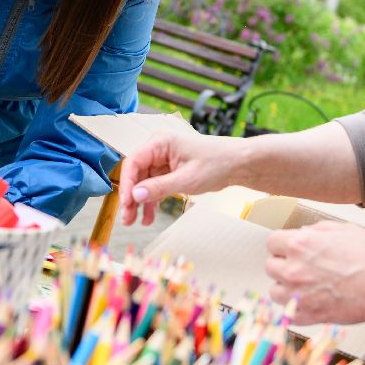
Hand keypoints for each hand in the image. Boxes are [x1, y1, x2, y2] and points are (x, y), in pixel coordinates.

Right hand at [118, 132, 241, 225]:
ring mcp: (163, 160)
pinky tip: (148, 217)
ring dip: (139, 202)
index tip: (126, 203)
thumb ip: (159, 187)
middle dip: (131, 197)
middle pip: (136, 174)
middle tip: (127, 218)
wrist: (238, 164)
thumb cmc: (217, 163)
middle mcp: (158, 149)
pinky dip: (151, 201)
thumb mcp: (187, 179)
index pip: (133, 162)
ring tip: (135, 221)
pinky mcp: (169, 171)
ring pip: (143, 183)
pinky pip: (154, 186)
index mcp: (160, 142)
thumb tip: (135, 196)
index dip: (127, 184)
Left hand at [264, 222, 364, 325]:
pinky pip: (287, 314)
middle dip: (284, 264)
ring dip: (286, 287)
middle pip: (271, 266)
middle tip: (301, 266)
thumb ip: (317, 230)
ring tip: (304, 285)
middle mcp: (294, 269)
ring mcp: (298, 295)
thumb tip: (303, 233)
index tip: (290, 248)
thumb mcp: (344, 230)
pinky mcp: (307, 315)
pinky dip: (295, 309)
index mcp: (300, 245)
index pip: (272, 242)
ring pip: (275, 291)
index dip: (283, 244)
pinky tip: (308, 302)